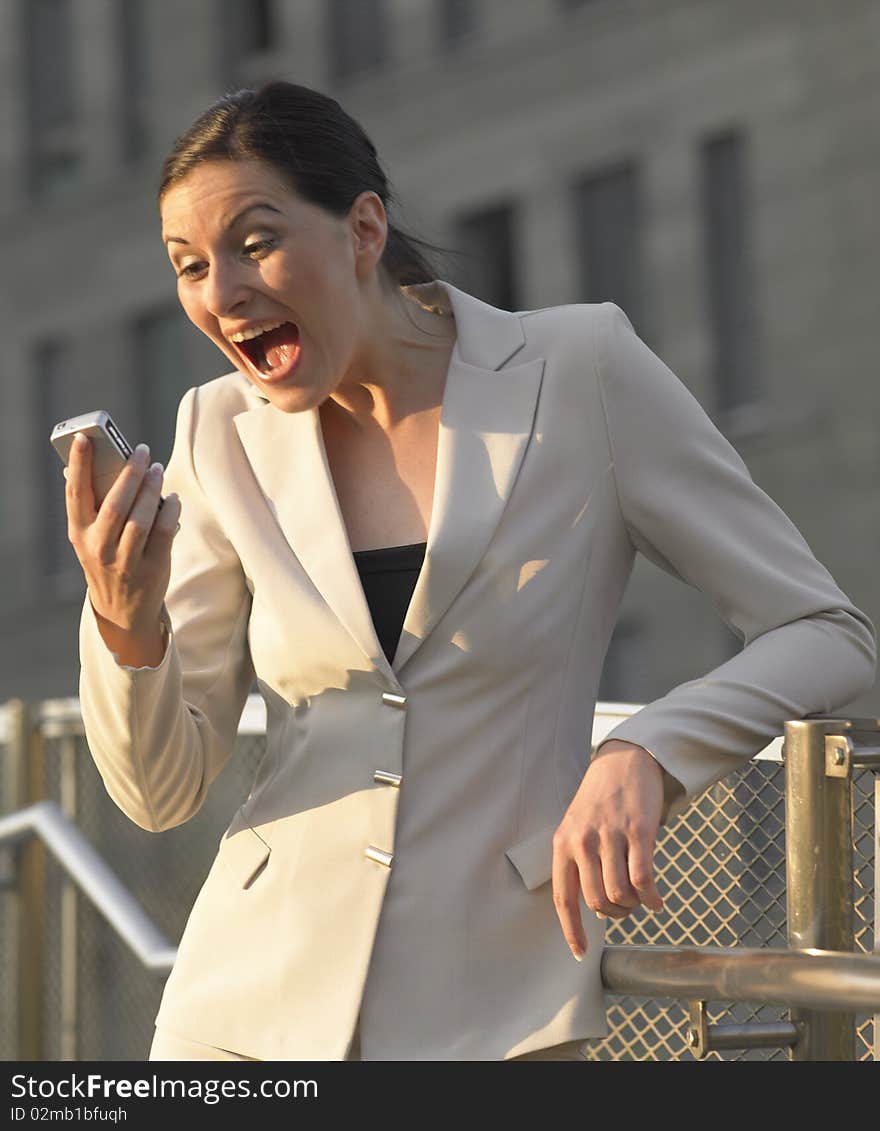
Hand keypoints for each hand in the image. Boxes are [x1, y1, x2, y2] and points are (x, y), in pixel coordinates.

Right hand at [64, 433, 181, 659]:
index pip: (76, 494)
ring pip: (141, 518)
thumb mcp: (91, 537)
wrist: (122, 610)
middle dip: (130, 473)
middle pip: (115, 504)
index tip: (85, 438)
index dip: (79, 464)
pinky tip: (173, 499)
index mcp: (79, 534)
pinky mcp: (152, 569)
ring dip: (152, 490)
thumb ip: (94, 506)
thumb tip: (93, 464)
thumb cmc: (107, 559)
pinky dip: (170, 512)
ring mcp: (125, 561)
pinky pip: (164, 533)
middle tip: (142, 451)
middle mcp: (99, 548)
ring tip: (157, 470)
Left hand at [551, 740, 664, 960]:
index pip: (563, 897)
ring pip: (620, 893)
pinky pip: (643, 878)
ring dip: (633, 906)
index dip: (571, 929)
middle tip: (624, 908)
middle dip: (614, 914)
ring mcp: (610, 835)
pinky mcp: (638, 831)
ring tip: (639, 900)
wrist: (625, 760)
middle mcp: (583, 840)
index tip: (579, 953)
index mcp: (563, 843)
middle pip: (597, 901)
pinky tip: (656, 900)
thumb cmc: (600, 799)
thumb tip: (595, 908)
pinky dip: (651, 898)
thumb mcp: (577, 826)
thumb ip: (579, 862)